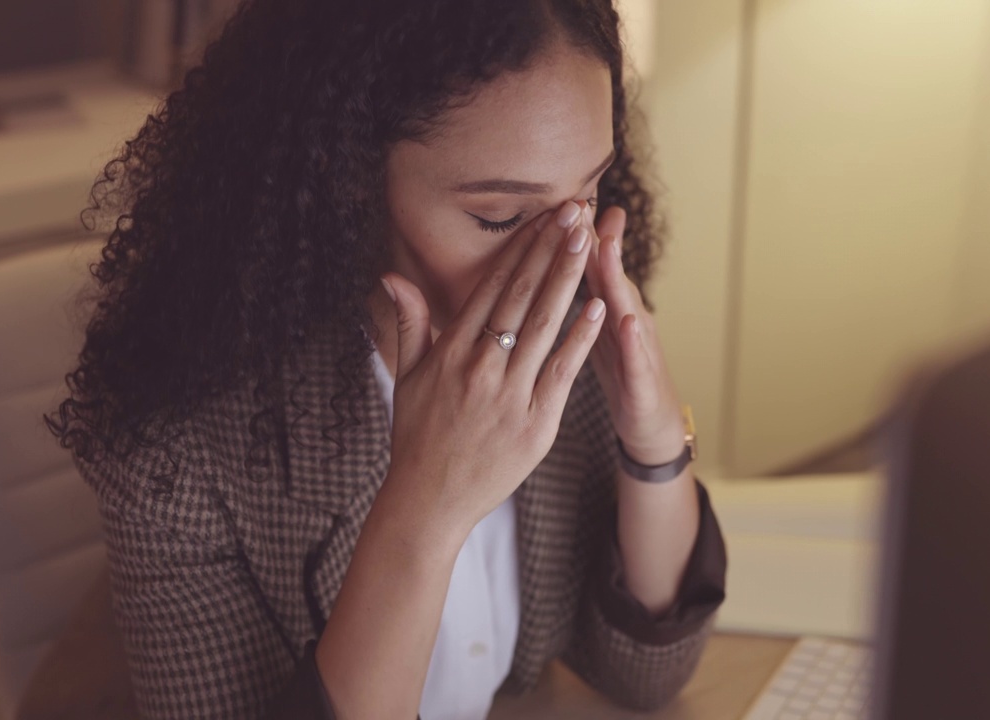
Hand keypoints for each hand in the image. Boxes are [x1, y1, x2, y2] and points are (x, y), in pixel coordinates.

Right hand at [380, 201, 605, 534]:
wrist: (429, 499)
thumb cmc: (417, 437)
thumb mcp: (406, 377)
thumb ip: (409, 324)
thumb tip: (391, 277)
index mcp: (452, 351)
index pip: (492, 287)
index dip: (521, 249)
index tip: (543, 217)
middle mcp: (480, 366)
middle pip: (520, 295)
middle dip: (550, 249)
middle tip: (575, 211)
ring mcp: (508, 393)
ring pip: (543, 324)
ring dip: (568, 279)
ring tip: (587, 241)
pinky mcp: (534, 422)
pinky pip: (561, 372)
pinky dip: (580, 339)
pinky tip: (598, 307)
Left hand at [581, 204, 686, 466]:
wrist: (653, 424)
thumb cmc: (620, 373)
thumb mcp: (598, 330)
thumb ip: (581, 295)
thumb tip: (554, 261)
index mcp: (604, 309)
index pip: (585, 267)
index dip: (573, 236)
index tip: (560, 198)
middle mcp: (624, 320)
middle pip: (606, 275)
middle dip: (596, 239)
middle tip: (585, 204)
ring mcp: (636, 349)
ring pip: (625, 307)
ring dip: (617, 276)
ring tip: (607, 246)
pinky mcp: (642, 380)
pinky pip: (636, 358)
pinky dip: (632, 339)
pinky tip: (626, 320)